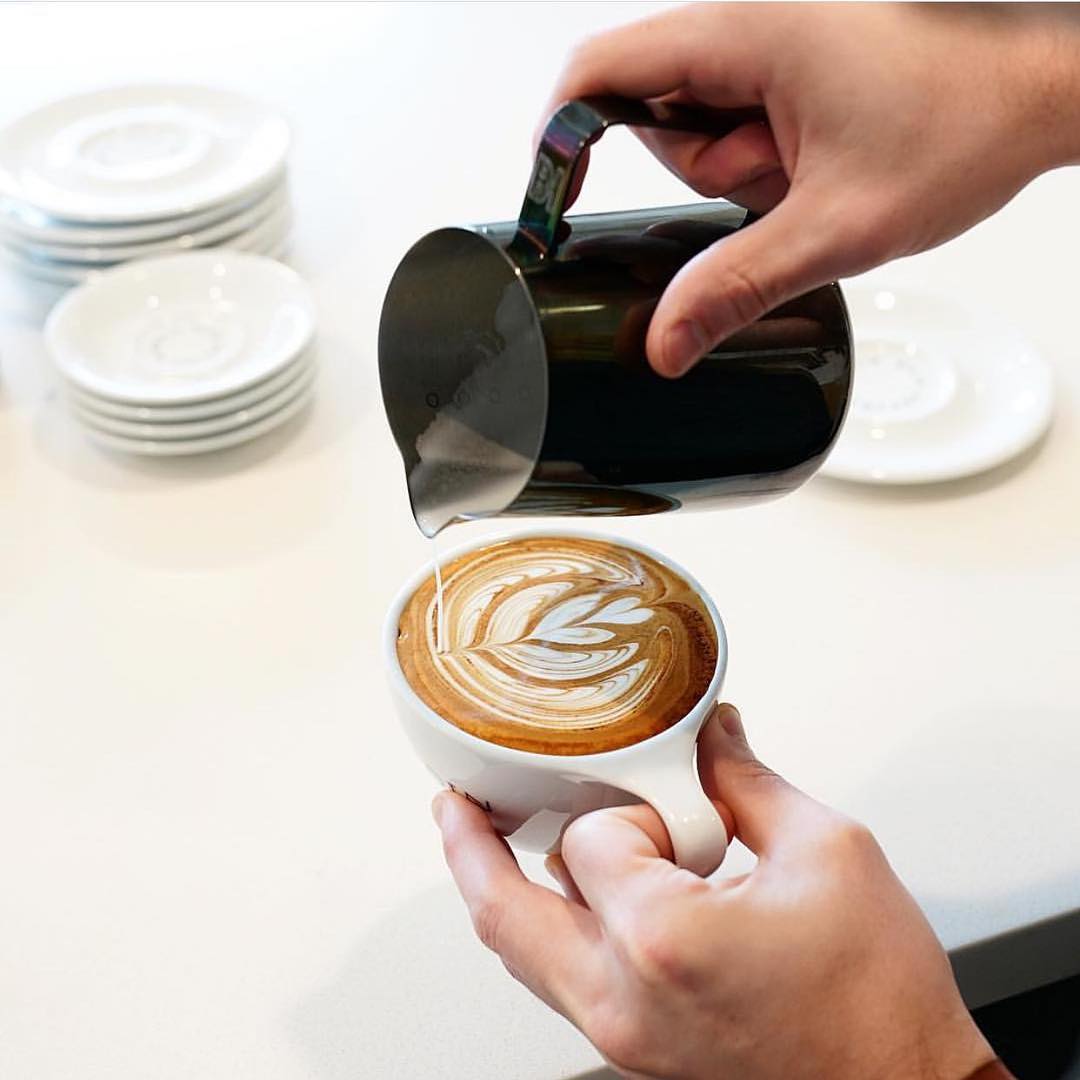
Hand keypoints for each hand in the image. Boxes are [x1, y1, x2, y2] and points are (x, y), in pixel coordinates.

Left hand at [433, 705, 995, 1079]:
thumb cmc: (879, 1002)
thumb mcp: (828, 854)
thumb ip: (749, 780)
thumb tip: (714, 730)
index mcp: (663, 942)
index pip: (590, 841)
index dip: (632, 806)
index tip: (678, 805)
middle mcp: (622, 999)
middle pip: (501, 914)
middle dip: (467, 847)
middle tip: (452, 804)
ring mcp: (621, 1036)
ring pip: (520, 953)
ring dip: (499, 890)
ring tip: (483, 841)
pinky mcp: (634, 1052)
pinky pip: (556, 981)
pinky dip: (540, 931)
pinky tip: (554, 896)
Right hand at [543, 3, 1079, 375]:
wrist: (1045, 96)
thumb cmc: (966, 124)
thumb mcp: (835, 228)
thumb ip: (736, 287)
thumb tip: (664, 342)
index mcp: (747, 34)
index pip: (600, 71)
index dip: (558, 140)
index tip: (553, 204)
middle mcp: (751, 26)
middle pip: (650, 113)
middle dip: (703, 174)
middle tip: (776, 187)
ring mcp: (772, 47)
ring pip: (697, 130)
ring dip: (742, 175)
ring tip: (814, 172)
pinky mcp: (791, 70)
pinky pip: (738, 129)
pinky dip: (765, 166)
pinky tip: (818, 166)